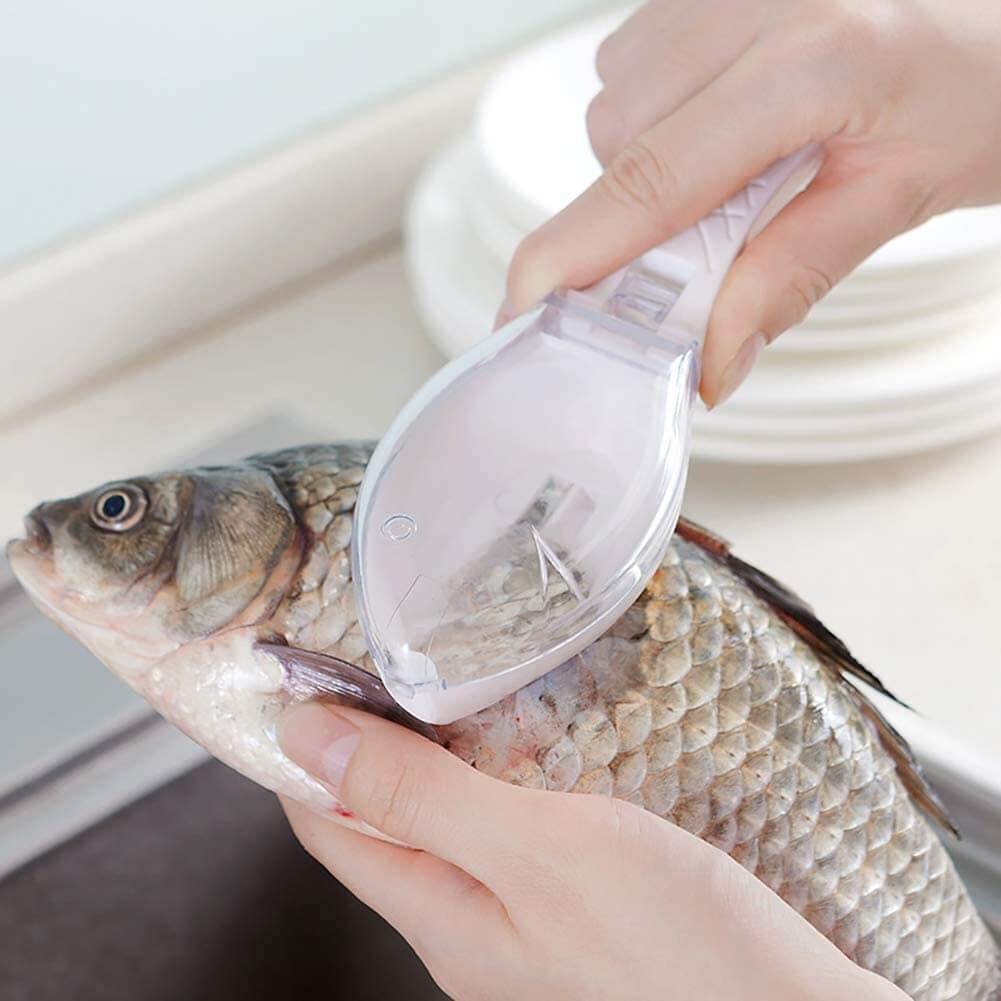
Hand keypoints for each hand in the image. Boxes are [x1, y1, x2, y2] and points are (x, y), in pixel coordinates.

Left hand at [278, 703, 906, 1000]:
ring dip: (436, 755)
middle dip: (367, 744)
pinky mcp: (577, 910)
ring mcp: (524, 923)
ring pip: (446, 825)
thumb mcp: (532, 851)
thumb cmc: (675, 948)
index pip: (328, 826)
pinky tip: (531, 742)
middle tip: (377, 660)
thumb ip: (419, 796)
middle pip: (383, 824)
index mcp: (440, 917)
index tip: (296, 677)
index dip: (300, 753)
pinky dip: (497, 777)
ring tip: (450, 684)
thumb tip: (305, 740)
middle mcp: (470, 928)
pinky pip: (506, 835)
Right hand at [499, 0, 1000, 405]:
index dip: (575, 252)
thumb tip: (707, 362)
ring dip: (657, 159)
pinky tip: (734, 113)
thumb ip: (793, 275)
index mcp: (816, 55)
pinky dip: (670, 111)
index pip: (655, 175)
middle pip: (620, 141)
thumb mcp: (903, 192)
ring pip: (619, 99)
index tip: (521, 309)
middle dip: (641, 215)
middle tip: (709, 244)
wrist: (1000, 7)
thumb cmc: (987, 84)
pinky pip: (642, 57)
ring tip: (745, 160)